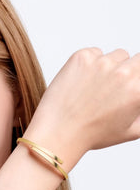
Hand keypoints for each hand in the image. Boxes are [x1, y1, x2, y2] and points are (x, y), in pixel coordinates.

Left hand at [25, 48, 139, 166]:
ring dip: (108, 68)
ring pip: (114, 56)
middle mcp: (122, 73)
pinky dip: (89, 65)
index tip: (128, 85)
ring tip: (92, 90)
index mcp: (138, 89)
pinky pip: (93, 54)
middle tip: (111, 89)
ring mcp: (100, 63)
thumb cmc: (90, 135)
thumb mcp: (130, 131)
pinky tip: (80, 85)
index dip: (136, 79)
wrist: (57, 133)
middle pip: (135, 59)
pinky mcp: (81, 58)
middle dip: (127, 71)